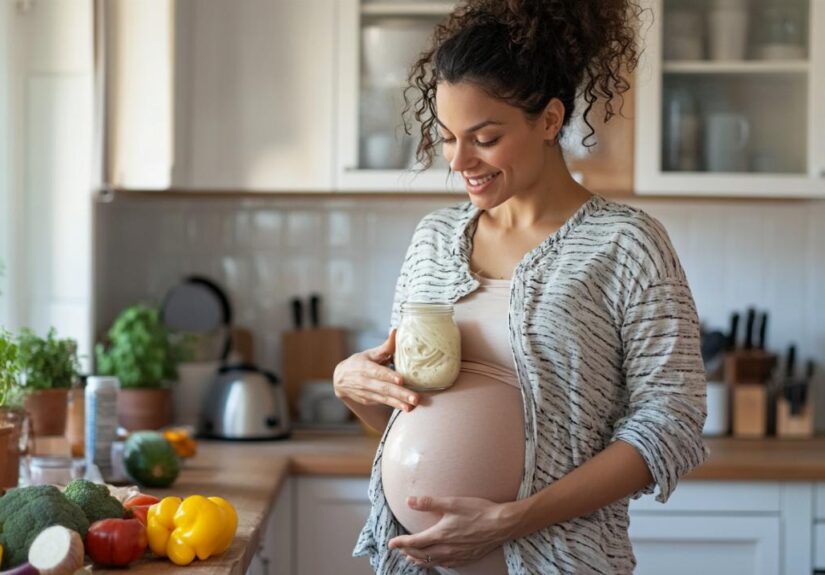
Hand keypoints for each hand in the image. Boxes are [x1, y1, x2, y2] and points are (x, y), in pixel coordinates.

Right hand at [333, 329, 418, 411]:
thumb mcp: (370, 353)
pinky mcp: (368, 401)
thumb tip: (396, 331)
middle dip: (400, 394)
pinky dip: (393, 406)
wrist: (340, 379)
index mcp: (365, 367)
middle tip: (415, 398)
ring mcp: (365, 393)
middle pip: (383, 388)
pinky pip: (382, 403)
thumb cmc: (359, 363)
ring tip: (411, 407)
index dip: (389, 376)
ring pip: (383, 398)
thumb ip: (385, 346)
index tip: (401, 380)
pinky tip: (404, 407)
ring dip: (398, 403)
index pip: (378, 372)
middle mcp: (364, 381)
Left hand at [388, 495, 520, 567]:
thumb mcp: (452, 503)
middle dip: (408, 552)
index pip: (415, 542)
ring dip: (419, 560)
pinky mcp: (466, 558)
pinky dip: (435, 564)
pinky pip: (446, 565)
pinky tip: (435, 561)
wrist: (502, 525)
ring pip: (433, 562)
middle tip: (399, 549)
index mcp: (440, 535)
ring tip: (411, 559)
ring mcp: (457, 556)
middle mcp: (446, 549)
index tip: (391, 544)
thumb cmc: (478, 511)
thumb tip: (409, 501)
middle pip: (421, 554)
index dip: (401, 543)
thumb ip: (429, 503)